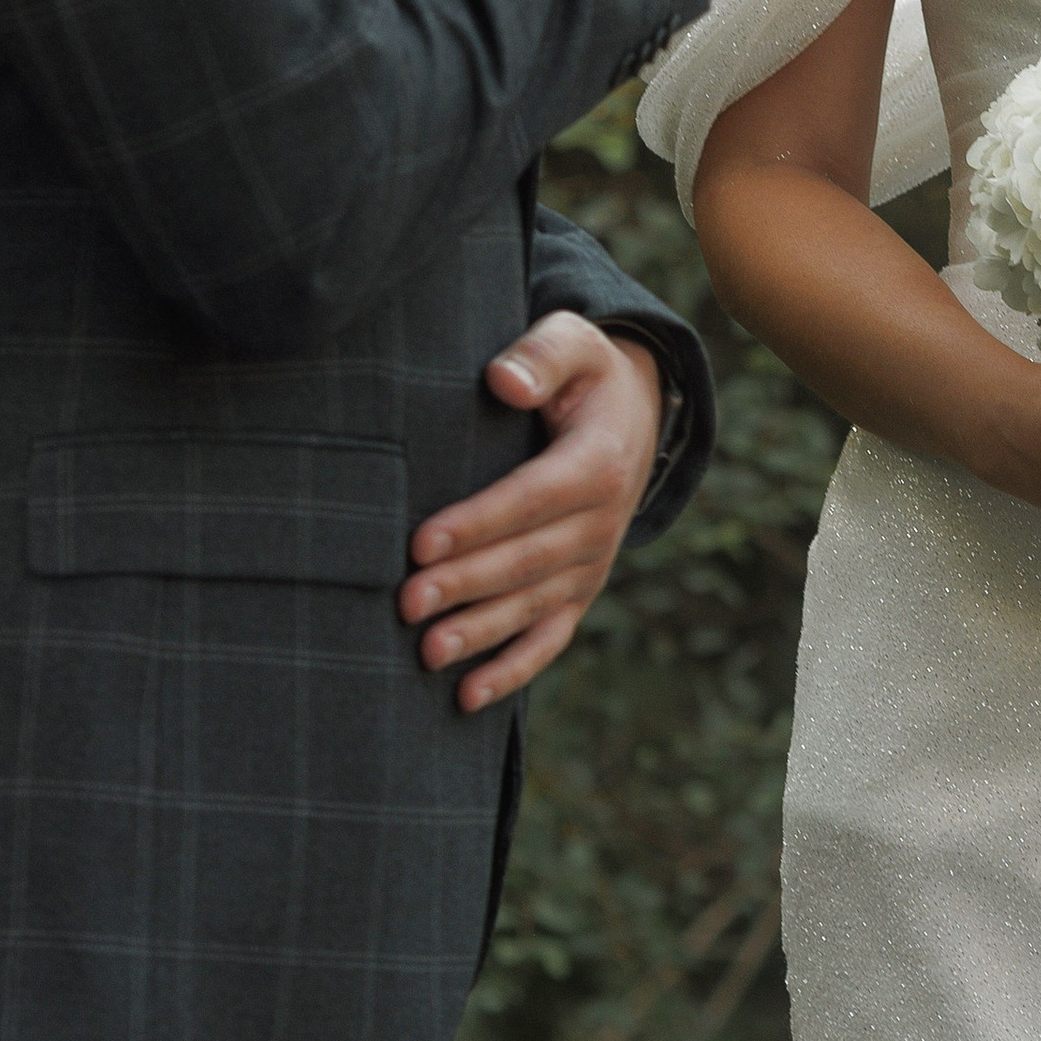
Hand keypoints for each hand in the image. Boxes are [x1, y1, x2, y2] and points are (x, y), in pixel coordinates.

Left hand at [400, 314, 664, 710]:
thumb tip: (504, 381)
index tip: (420, 542)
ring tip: (427, 652)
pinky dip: (512, 671)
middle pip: (526, 561)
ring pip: (532, 606)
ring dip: (480, 633)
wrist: (634, 415)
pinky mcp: (580, 592)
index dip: (477, 524)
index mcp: (598, 463)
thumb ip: (541, 355)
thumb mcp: (574, 343)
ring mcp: (592, 565)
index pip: (530, 499)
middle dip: (464, 584)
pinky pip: (549, 639)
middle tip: (406, 602)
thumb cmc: (583, 374)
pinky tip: (466, 697)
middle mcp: (602, 523)